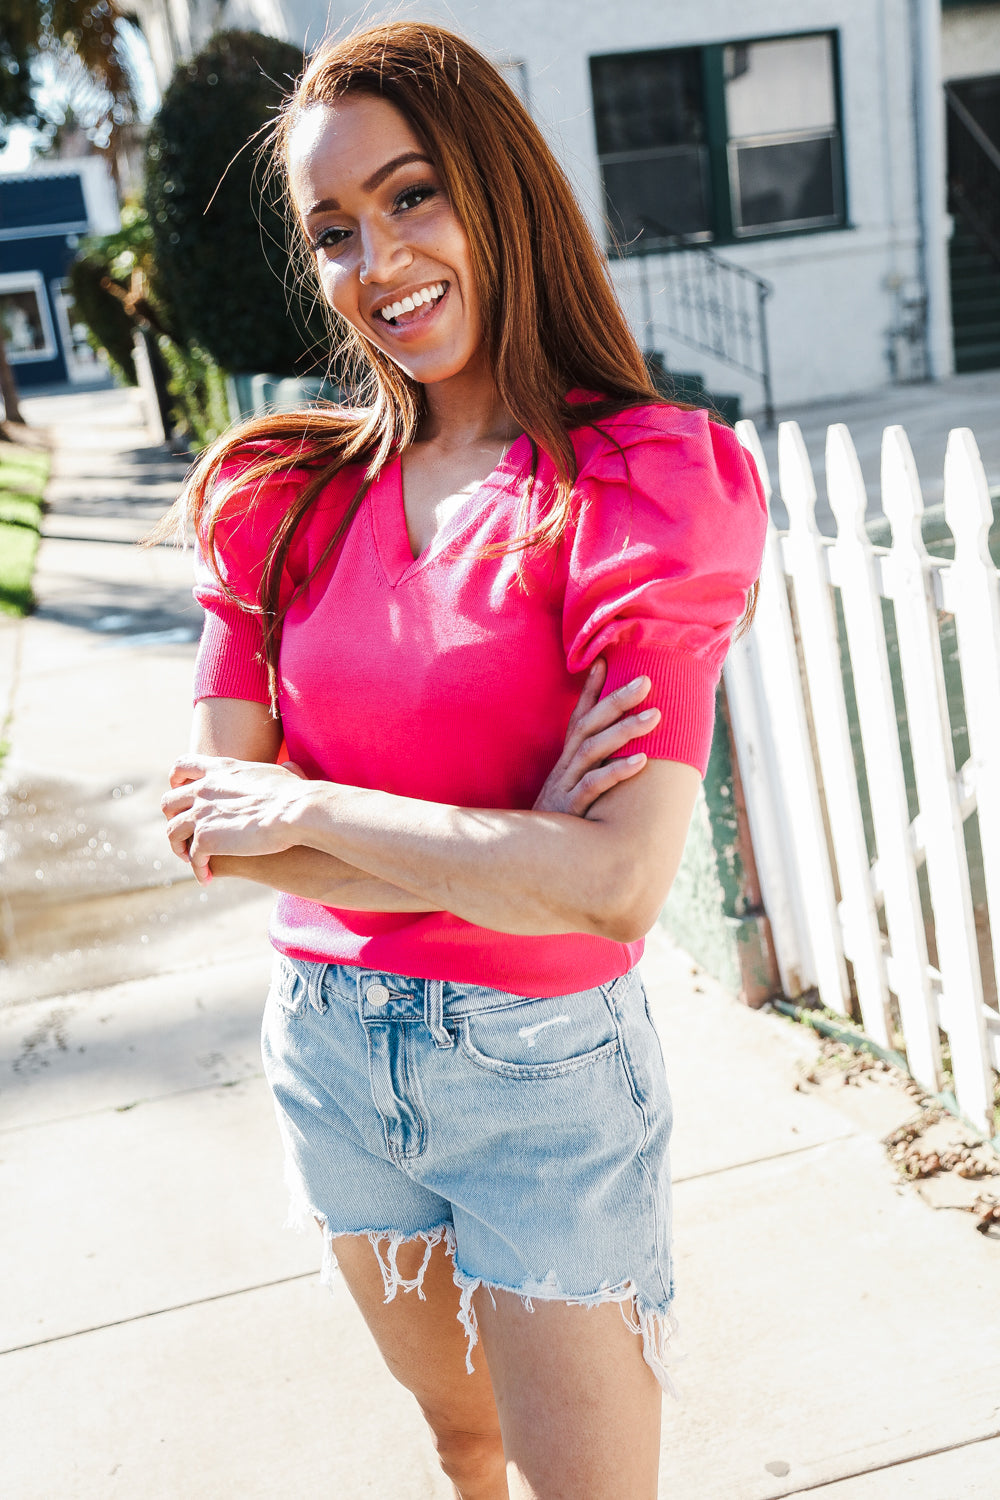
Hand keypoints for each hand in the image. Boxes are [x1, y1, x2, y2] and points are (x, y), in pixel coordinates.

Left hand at [161, 755, 312, 883]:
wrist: (295, 812)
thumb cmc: (297, 795)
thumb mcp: (284, 774)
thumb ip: (280, 770)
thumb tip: (290, 766)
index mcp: (220, 770)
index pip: (183, 766)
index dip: (176, 779)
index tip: (179, 791)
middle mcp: (203, 789)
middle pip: (169, 802)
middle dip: (173, 818)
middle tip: (184, 835)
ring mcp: (200, 814)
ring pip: (173, 832)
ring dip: (180, 848)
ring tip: (193, 861)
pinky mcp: (206, 840)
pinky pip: (193, 859)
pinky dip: (198, 870)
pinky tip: (208, 879)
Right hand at [534, 660, 659, 816]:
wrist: (530, 858)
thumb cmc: (560, 821)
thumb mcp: (569, 790)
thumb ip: (588, 767)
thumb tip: (616, 751)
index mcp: (566, 760)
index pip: (579, 717)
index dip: (590, 690)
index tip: (604, 661)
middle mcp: (565, 767)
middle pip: (589, 725)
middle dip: (617, 700)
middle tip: (647, 680)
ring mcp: (566, 786)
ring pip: (593, 750)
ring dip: (624, 730)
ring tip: (655, 716)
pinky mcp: (570, 808)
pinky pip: (594, 786)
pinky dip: (617, 772)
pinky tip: (641, 762)